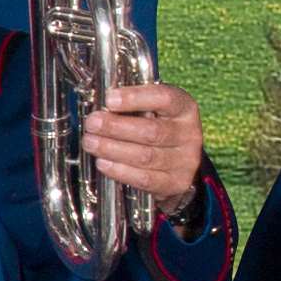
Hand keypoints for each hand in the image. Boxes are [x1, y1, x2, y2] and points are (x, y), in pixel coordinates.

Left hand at [87, 70, 207, 220]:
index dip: (136, 98)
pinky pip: (145, 179)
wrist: (177, 161)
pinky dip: (120, 171)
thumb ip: (131, 107)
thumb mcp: (150, 110)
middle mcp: (190, 133)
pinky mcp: (177, 182)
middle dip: (116, 127)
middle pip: (151, 131)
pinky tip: (102, 163)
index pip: (164, 98)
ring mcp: (186, 160)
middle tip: (92, 123)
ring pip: (146, 156)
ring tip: (90, 142)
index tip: (109, 99)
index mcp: (184, 108)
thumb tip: (100, 109)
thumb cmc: (156, 128)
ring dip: (112, 149)